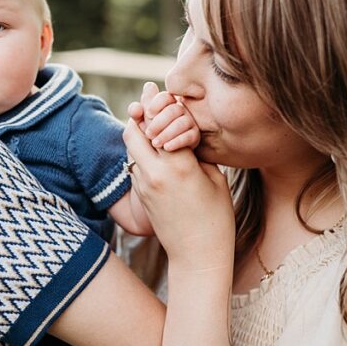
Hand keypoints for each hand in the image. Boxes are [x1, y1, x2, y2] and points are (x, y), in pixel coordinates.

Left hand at [122, 115, 233, 272]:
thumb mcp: (216, 179)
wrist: (197, 255)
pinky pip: (133, 165)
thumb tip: (185, 131)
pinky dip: (139, 152)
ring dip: (136, 132)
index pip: (159, 122)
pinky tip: (151, 147)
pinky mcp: (140, 196)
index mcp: (179, 166)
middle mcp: (155, 173)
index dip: (156, 104)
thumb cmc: (216, 217)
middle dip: (138, 114)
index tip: (153, 89)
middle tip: (144, 102)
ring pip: (130, 148)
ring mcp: (143, 186)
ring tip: (145, 120)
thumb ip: (197, 152)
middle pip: (133, 131)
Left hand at [127, 82, 199, 150]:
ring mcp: (188, 123)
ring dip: (167, 133)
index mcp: (166, 104)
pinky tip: (167, 147)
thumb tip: (137, 105)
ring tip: (155, 143)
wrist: (160, 158)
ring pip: (182, 122)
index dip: (157, 103)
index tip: (148, 114)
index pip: (165, 96)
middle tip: (148, 134)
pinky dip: (177, 141)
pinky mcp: (194, 136)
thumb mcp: (140, 125)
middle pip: (174, 109)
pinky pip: (190, 136)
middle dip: (159, 122)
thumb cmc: (149, 136)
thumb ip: (137, 113)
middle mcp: (179, 111)